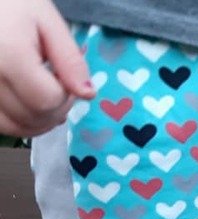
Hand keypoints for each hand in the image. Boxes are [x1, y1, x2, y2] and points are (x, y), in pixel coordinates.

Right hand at [0, 0, 95, 136]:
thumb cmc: (11, 4)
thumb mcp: (46, 21)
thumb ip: (69, 59)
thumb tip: (88, 95)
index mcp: (8, 57)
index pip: (48, 100)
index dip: (65, 95)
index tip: (64, 76)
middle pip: (35, 118)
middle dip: (56, 108)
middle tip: (56, 84)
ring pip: (19, 128)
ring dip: (40, 119)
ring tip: (43, 92)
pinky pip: (3, 125)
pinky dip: (21, 121)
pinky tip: (28, 102)